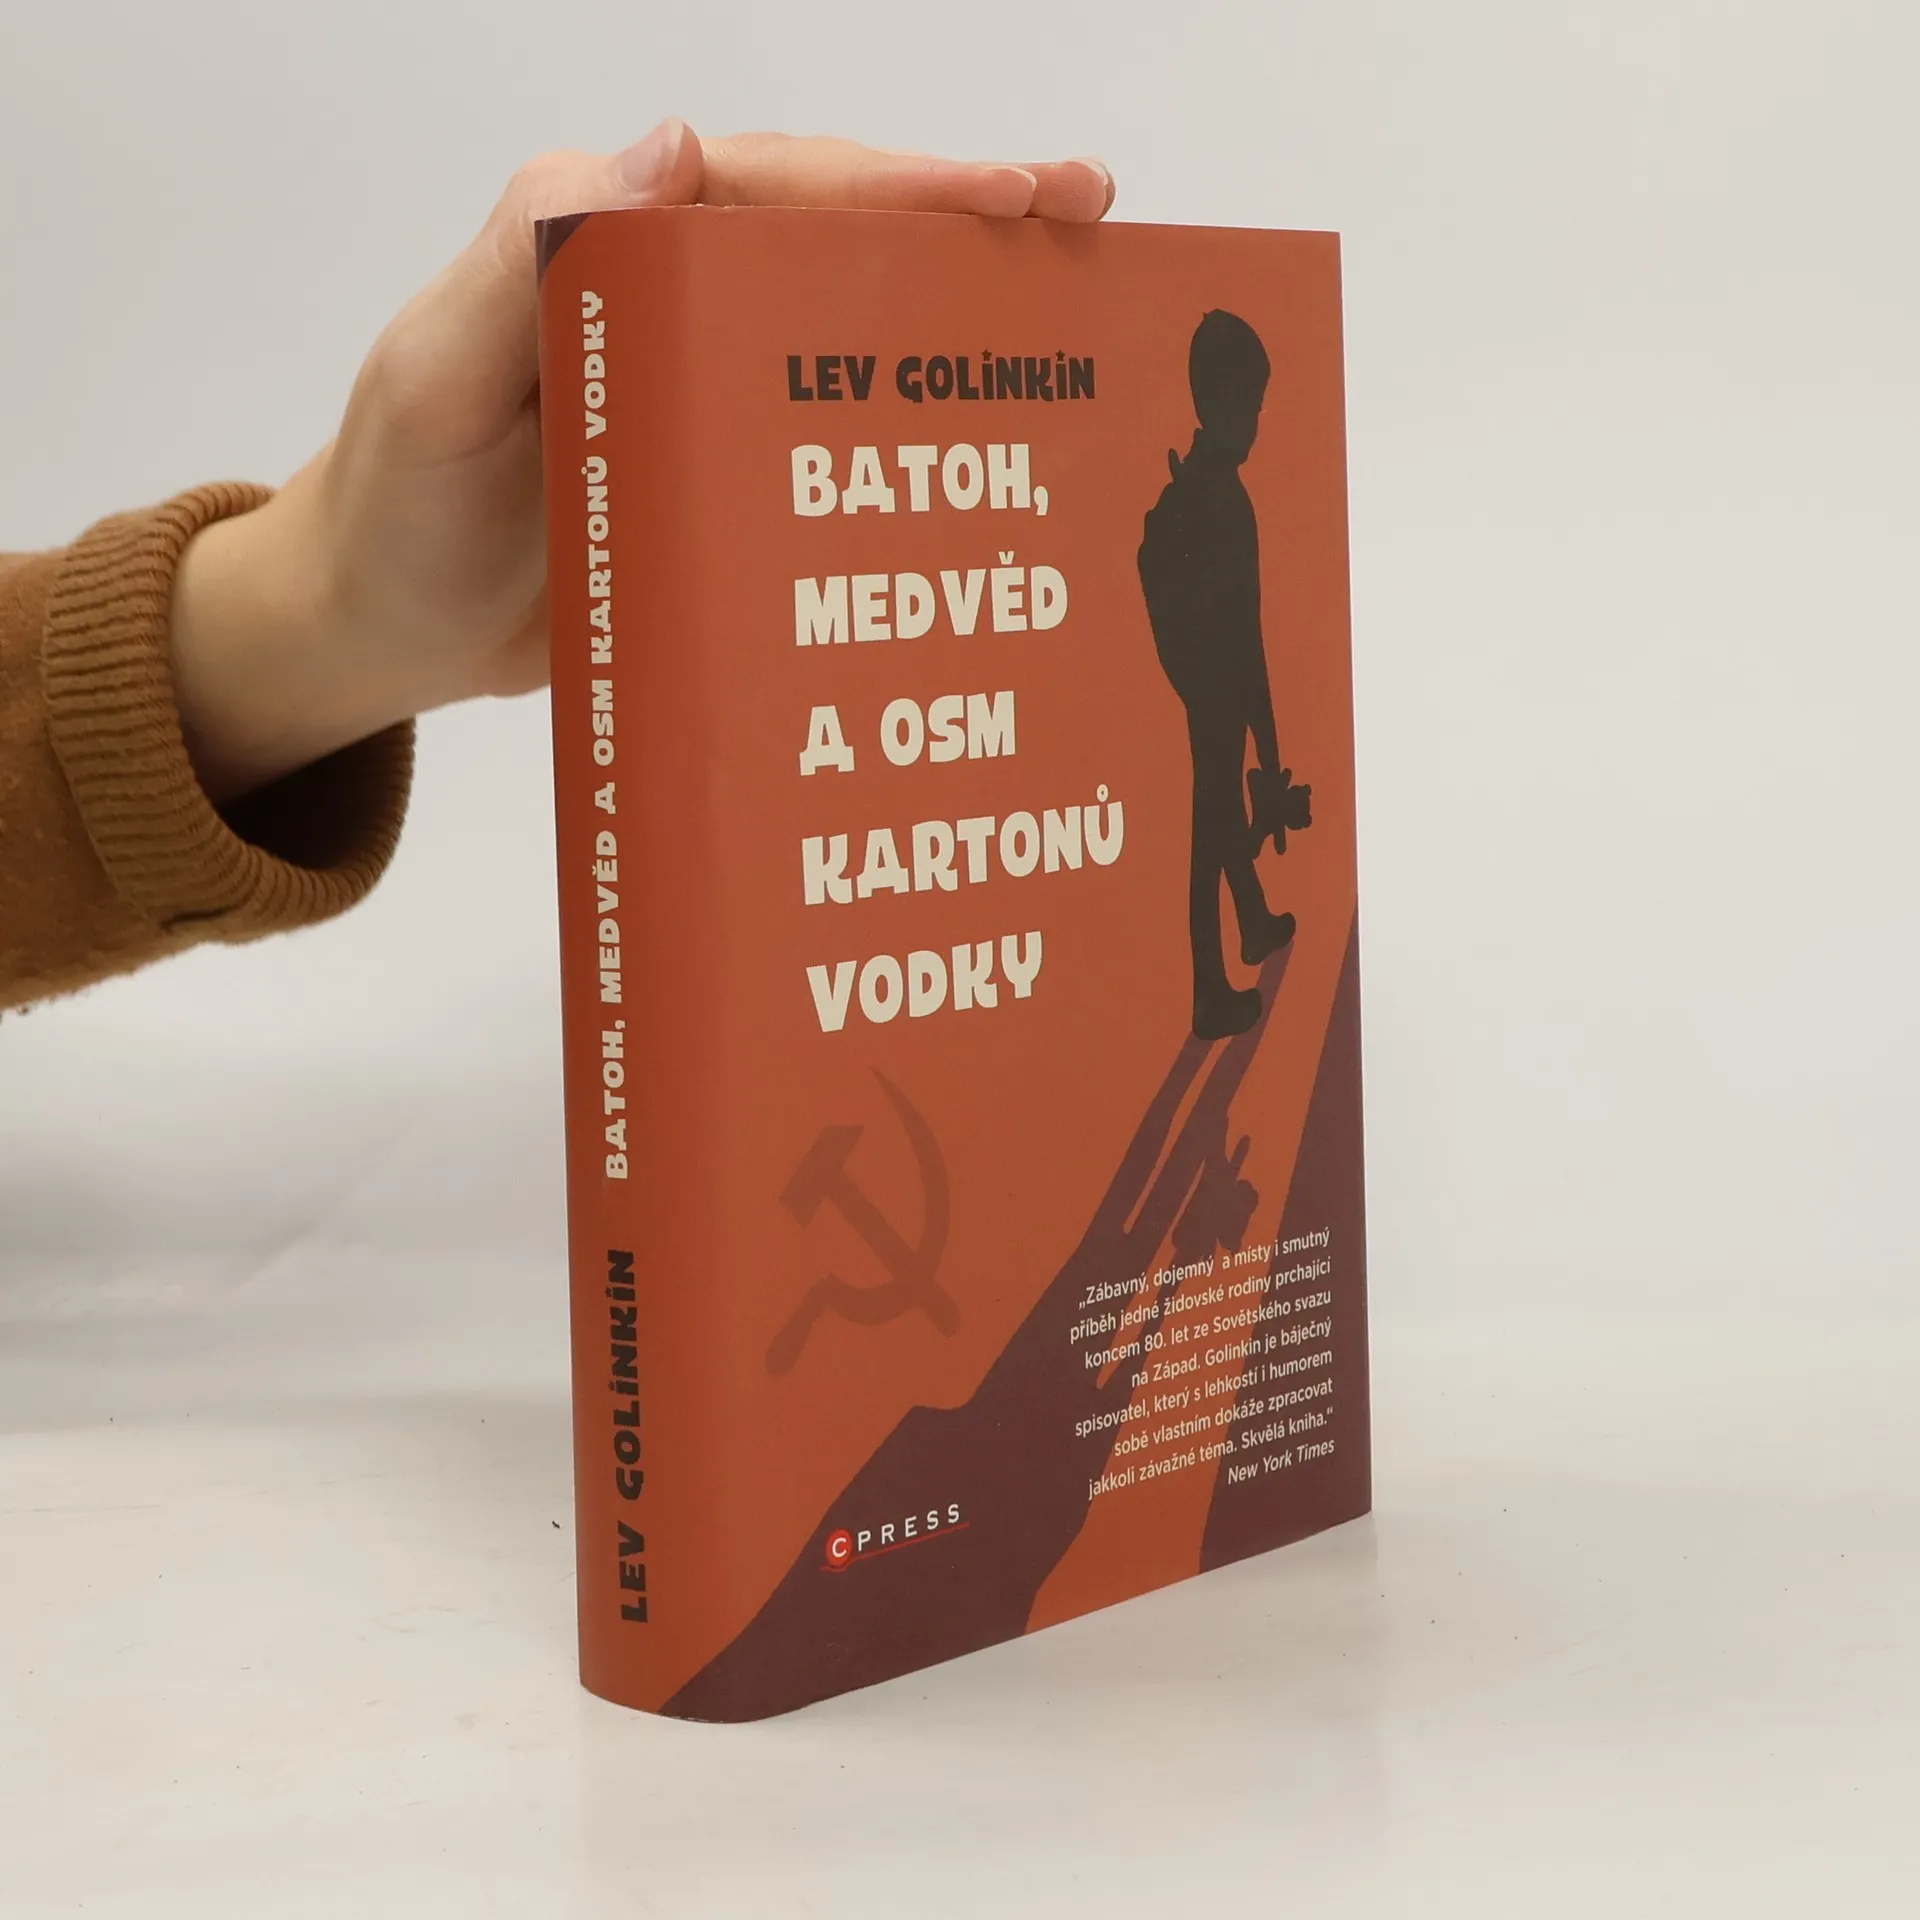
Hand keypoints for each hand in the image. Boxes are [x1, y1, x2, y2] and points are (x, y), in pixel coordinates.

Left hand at [167, 123, 1114, 801]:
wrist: (382, 631)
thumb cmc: (396, 508)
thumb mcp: (437, 383)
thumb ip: (528, 262)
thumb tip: (673, 144)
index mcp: (611, 244)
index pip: (778, 189)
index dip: (907, 187)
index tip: (1022, 198)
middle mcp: (674, 298)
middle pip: (841, 245)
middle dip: (971, 233)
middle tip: (1094, 229)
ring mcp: (705, 388)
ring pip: (853, 335)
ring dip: (963, 330)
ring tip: (1081, 329)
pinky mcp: (722, 474)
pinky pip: (830, 438)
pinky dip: (912, 441)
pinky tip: (989, 465)